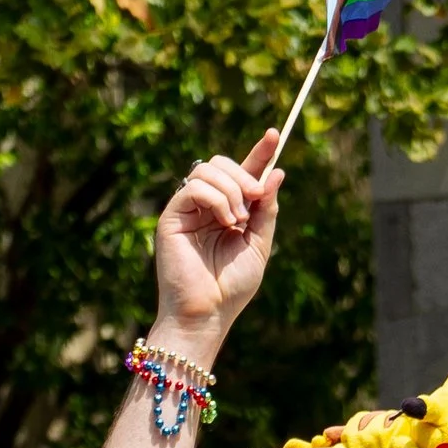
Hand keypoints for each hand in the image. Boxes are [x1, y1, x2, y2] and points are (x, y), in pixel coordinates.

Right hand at [153, 131, 283, 348]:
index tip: (274, 134)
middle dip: (245, 173)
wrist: (207, 314)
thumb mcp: (259, 244)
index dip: (258, 153)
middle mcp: (204, 207)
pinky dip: (217, 199)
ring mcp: (186, 210)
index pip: (240, 173)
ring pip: (207, 170)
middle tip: (258, 197)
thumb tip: (276, 172)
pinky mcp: (171, 216)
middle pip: (220, 163)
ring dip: (232, 189)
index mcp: (226, 212)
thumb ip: (267, 210)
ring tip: (238, 221)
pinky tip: (226, 222)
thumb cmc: (231, 288)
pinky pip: (194, 186)